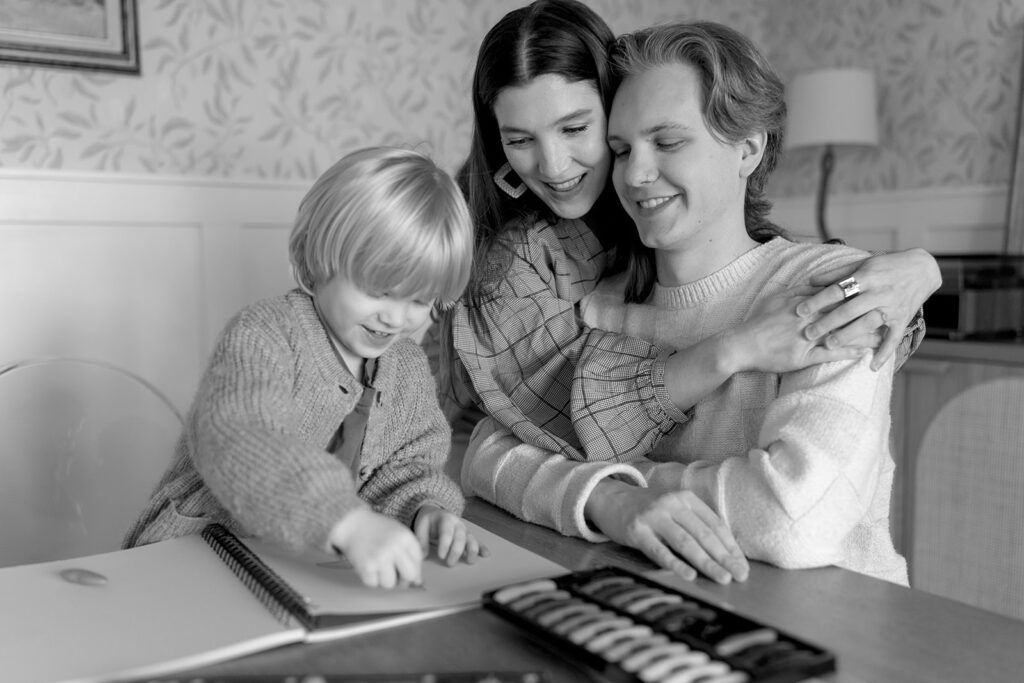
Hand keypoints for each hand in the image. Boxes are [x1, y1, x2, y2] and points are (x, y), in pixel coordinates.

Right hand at [328, 507, 422, 587]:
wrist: (351, 522)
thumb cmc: (376, 530)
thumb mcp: (398, 534)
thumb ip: (410, 555)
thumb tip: (418, 582)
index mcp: (406, 537)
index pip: (418, 564)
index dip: (410, 568)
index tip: (401, 565)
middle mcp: (395, 547)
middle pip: (409, 576)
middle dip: (401, 578)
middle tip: (392, 571)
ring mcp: (381, 557)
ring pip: (390, 584)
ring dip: (383, 579)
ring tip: (377, 566)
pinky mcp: (366, 566)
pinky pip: (373, 584)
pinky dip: (369, 578)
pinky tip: (367, 565)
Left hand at [413, 504, 488, 565]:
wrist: (435, 513)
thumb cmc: (429, 521)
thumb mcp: (421, 526)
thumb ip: (421, 540)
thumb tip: (422, 555)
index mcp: (445, 519)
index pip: (446, 531)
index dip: (445, 543)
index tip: (441, 555)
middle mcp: (457, 524)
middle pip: (460, 537)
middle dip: (456, 551)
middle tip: (450, 563)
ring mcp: (464, 530)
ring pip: (471, 539)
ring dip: (472, 550)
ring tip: (470, 561)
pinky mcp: (468, 536)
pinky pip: (476, 541)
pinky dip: (482, 548)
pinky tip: (486, 554)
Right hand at [585, 479, 748, 584]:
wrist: (611, 499)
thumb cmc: (650, 510)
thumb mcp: (674, 508)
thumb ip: (695, 523)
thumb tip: (726, 554)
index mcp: (686, 498)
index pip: (715, 524)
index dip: (731, 547)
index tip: (742, 566)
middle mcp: (672, 504)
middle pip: (704, 534)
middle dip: (724, 557)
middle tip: (739, 576)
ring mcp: (654, 516)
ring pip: (686, 542)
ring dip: (707, 562)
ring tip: (723, 578)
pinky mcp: (637, 530)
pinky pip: (659, 550)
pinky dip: (675, 564)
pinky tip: (689, 575)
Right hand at [721, 287, 871, 374]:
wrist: (742, 345)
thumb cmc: (758, 322)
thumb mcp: (776, 299)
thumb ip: (798, 290)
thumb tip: (816, 282)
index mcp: (802, 302)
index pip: (834, 293)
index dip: (855, 290)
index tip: (874, 286)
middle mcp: (807, 317)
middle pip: (843, 310)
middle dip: (866, 307)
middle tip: (888, 303)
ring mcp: (806, 337)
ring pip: (841, 332)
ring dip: (863, 331)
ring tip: (883, 329)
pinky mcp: (803, 356)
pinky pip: (830, 353)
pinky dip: (848, 352)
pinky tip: (864, 353)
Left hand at [797, 248, 940, 369]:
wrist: (922, 269)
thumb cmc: (886, 265)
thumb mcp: (862, 263)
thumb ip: (836, 273)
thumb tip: (810, 281)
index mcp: (867, 277)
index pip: (837, 290)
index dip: (818, 300)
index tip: (799, 310)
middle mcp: (879, 293)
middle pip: (849, 309)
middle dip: (827, 322)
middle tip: (807, 333)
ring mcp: (892, 307)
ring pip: (868, 324)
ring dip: (848, 335)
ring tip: (829, 345)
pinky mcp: (903, 320)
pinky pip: (893, 338)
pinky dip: (884, 353)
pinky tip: (872, 366)